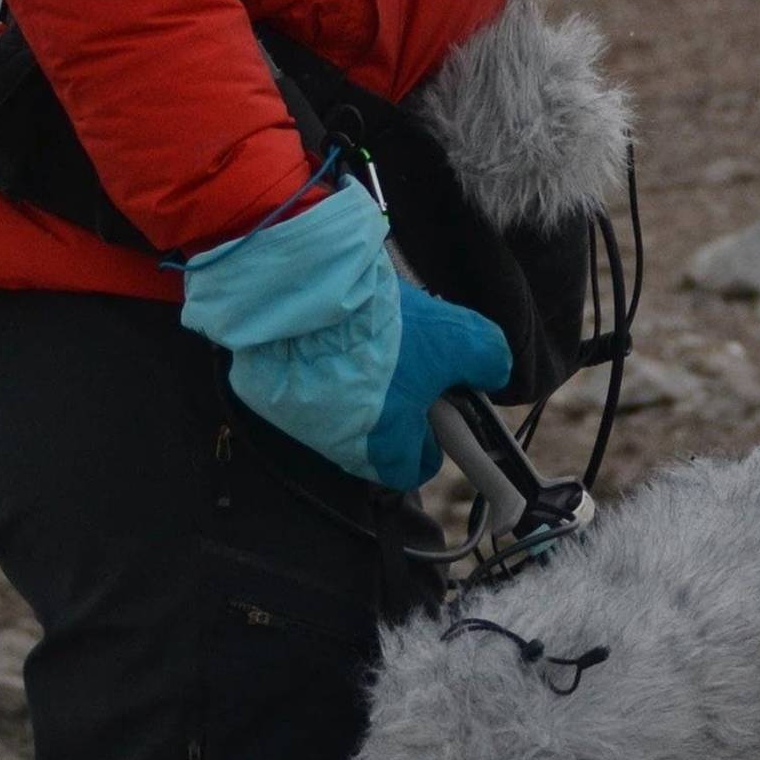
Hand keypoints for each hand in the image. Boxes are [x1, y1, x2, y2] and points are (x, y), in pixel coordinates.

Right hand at [179, 180, 511, 489]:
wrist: (302, 293)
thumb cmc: (385, 329)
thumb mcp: (458, 337)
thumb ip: (487, 359)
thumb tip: (493, 373)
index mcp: (384, 451)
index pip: (416, 466)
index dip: (431, 435)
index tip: (434, 402)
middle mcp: (338, 448)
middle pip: (376, 437)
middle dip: (391, 404)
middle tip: (399, 361)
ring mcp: (298, 421)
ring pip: (339, 411)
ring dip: (353, 381)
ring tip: (361, 337)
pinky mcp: (266, 390)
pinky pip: (302, 384)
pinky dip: (316, 363)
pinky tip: (327, 330)